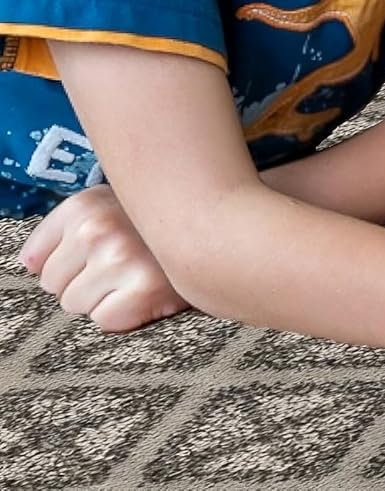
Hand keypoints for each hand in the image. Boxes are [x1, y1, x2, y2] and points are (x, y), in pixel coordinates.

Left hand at [17, 185, 191, 332]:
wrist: (215, 228)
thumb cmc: (153, 224)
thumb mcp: (108, 205)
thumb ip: (64, 229)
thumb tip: (28, 264)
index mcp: (84, 204)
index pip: (34, 259)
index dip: (64, 262)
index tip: (92, 253)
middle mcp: (97, 227)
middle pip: (53, 285)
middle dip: (82, 281)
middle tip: (121, 263)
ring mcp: (119, 258)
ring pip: (76, 304)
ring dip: (103, 297)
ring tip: (134, 274)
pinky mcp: (141, 289)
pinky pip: (104, 320)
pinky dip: (124, 313)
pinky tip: (146, 289)